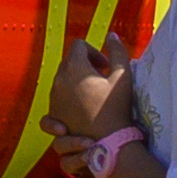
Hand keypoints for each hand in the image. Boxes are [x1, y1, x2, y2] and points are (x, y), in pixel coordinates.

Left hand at [49, 32, 138, 146]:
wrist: (106, 143)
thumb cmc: (117, 109)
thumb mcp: (123, 77)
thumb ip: (118, 52)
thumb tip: (111, 35)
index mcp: (74, 67)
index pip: (78, 45)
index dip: (94, 51)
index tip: (105, 67)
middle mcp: (58, 80)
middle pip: (69, 61)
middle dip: (85, 65)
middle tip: (102, 79)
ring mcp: (53, 97)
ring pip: (63, 79)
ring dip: (77, 81)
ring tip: (96, 94)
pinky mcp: (53, 112)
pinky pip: (58, 96)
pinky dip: (69, 96)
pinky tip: (84, 107)